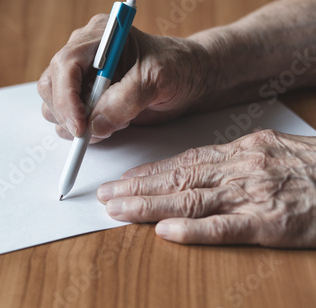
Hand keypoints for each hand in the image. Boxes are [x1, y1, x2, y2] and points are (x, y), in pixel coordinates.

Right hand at [37, 14, 218, 142]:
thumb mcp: (158, 79)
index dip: (66, 97)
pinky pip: (68, 119)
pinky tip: (113, 123)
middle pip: (50, 86)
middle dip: (67, 113)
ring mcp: (82, 78)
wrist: (190, 78)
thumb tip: (93, 126)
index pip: (65, 64)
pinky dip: (86, 130)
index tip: (80, 125)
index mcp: (99, 37)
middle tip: (91, 131)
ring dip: (78, 123)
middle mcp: (84, 55)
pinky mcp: (86, 99)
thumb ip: (125, 101)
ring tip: (115, 121)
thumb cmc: (178, 68)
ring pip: (53, 106)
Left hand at [97, 129, 315, 247]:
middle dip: (138, 187)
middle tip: (107, 195)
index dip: (151, 171)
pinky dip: (192, 230)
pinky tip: (165, 231)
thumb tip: (200, 166)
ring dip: (150, 206)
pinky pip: (225, 227)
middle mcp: (240, 168)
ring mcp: (253, 195)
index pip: (184, 161)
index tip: (126, 178)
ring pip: (190, 199)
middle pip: (178, 178)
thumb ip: (237, 158)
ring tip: (119, 210)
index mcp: (241, 149)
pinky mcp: (271, 224)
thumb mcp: (274, 149)